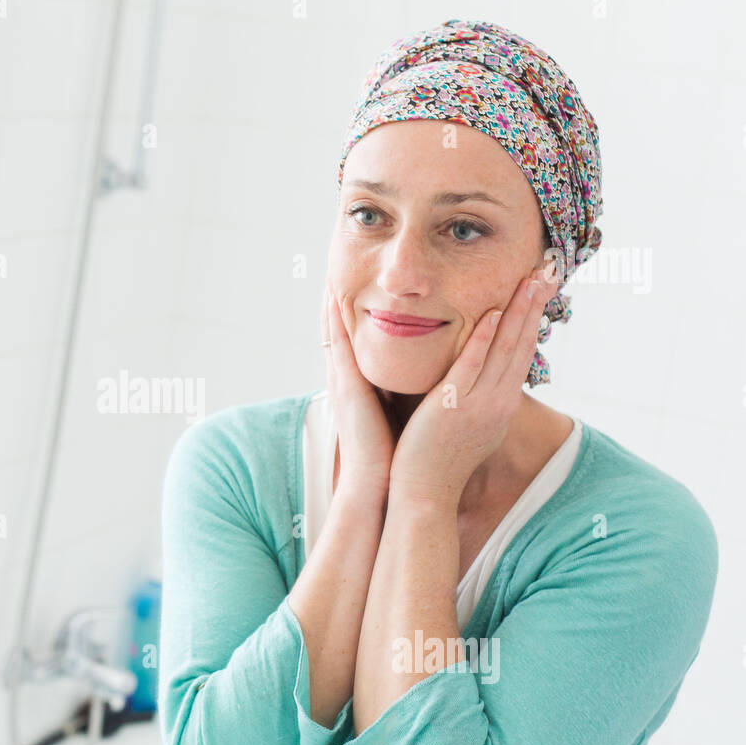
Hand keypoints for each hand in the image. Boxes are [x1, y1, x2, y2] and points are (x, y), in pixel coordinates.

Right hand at [323, 281, 395, 496]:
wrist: (378, 483)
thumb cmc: (392, 453)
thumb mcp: (396, 411)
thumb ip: (399, 390)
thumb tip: (418, 375)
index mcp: (358, 383)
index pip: (349, 337)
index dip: (346, 308)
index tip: (347, 281)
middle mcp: (345, 377)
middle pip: (334, 326)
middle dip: (331, 295)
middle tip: (330, 261)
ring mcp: (342, 381)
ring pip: (332, 329)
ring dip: (328, 297)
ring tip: (326, 266)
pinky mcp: (345, 387)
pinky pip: (338, 344)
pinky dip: (333, 319)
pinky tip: (333, 294)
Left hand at [387, 272, 552, 507]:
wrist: (424, 494)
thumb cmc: (436, 459)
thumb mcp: (466, 424)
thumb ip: (471, 396)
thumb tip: (472, 375)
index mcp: (500, 405)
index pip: (522, 353)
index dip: (533, 319)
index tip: (542, 288)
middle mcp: (497, 402)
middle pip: (522, 344)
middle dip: (536, 305)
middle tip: (548, 269)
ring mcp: (478, 405)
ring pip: (504, 350)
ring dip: (519, 312)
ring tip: (531, 279)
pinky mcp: (453, 407)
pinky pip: (471, 367)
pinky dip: (483, 340)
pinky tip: (493, 314)